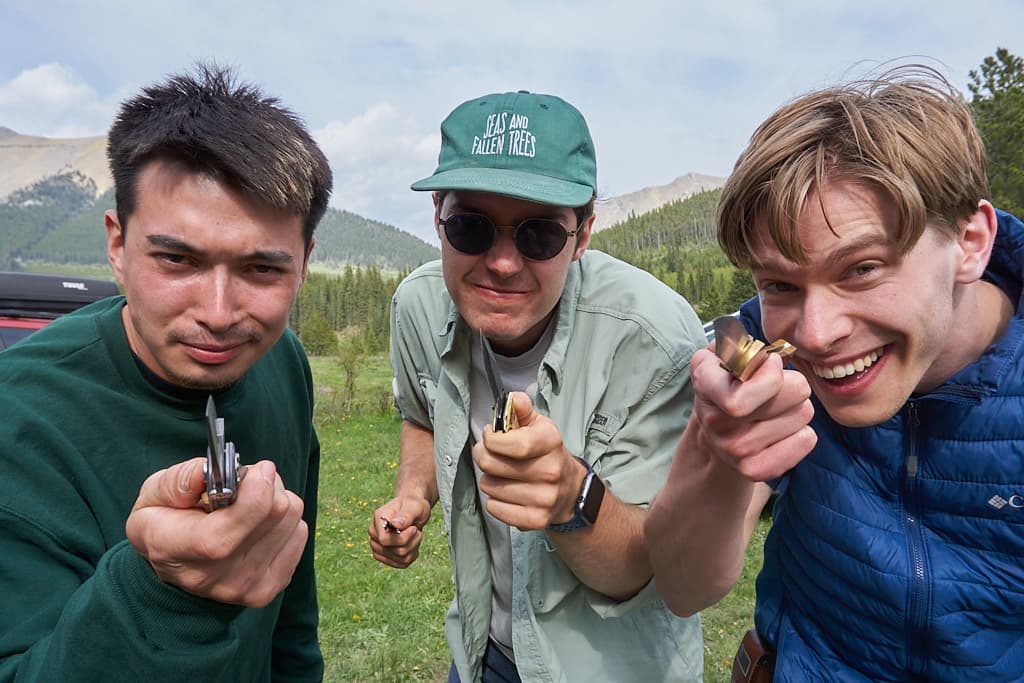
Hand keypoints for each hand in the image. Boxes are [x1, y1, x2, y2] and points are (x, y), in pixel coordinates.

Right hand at [125, 458, 307, 607]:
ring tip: (249, 503)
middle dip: (265, 483)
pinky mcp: (268, 589)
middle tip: (245, 482)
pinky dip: (284, 519)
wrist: (172, 564)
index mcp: (173, 550)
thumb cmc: (163, 520)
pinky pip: (299, 533)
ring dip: (276, 499)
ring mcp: (242, 587)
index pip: (223, 537)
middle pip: (272, 515)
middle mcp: (209, 577)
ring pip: (291, 518)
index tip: (257, 470)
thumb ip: (181, 480)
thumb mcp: (154, 493)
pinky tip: (259, 523)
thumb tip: (212, 471)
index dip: (254, 496)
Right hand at [368, 495, 431, 568]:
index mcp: (378, 518)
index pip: (384, 540)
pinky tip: (413, 544)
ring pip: (400, 559)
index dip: (403, 538)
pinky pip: (402, 564)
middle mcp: (374, 533)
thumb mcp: (415, 507)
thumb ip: (405, 516)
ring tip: (415, 535)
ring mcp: (377, 546)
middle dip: (411, 543)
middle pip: (394, 551)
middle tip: (416, 530)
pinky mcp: (385, 556)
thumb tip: (394, 524)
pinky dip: (412, 555)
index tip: (414, 528)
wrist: (413, 511)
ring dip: (413, 548)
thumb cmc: (414, 506)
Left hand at [474, 392, 586, 530]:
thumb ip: (521, 408)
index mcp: (552, 441)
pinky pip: (495, 509)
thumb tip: (512, 399)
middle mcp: (552, 471)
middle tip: (488, 454)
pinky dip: (494, 501)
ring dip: (489, 480)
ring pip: (490, 487)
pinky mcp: (536, 519)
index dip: (491, 440)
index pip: (514, 443)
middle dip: (483, 457)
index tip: (488, 437)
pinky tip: (506, 494)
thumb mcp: (537, 424)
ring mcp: (545, 498)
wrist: (569, 489)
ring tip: (502, 475)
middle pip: (492, 465)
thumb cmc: (545, 452)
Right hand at [688, 346, 816, 480]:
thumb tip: (766, 358)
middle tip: (778, 385)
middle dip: (793, 382)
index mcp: (704, 382)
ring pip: (803, 414)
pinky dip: (804, 431)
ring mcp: (732, 450)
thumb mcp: (727, 350)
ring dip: (797, 406)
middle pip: (790, 396)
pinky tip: (786, 427)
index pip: (740, 400)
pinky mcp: (752, 470)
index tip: (772, 363)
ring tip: (777, 407)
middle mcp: (713, 421)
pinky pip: (805, 441)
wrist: (716, 426)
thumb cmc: (731, 379)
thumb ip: (741, 343)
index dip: (771, 376)